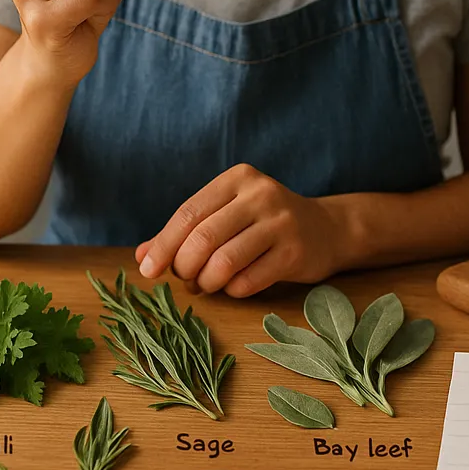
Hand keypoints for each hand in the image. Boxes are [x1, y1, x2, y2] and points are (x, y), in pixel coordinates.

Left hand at [134, 164, 341, 297]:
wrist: (327, 230)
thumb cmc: (263, 224)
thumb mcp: (226, 216)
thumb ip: (184, 233)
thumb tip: (141, 256)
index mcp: (237, 178)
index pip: (189, 212)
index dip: (163, 244)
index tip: (147, 270)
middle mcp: (260, 194)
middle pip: (203, 238)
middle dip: (184, 266)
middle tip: (184, 279)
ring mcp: (280, 222)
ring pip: (223, 262)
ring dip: (207, 282)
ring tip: (207, 284)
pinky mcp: (294, 252)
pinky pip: (247, 282)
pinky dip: (231, 291)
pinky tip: (234, 286)